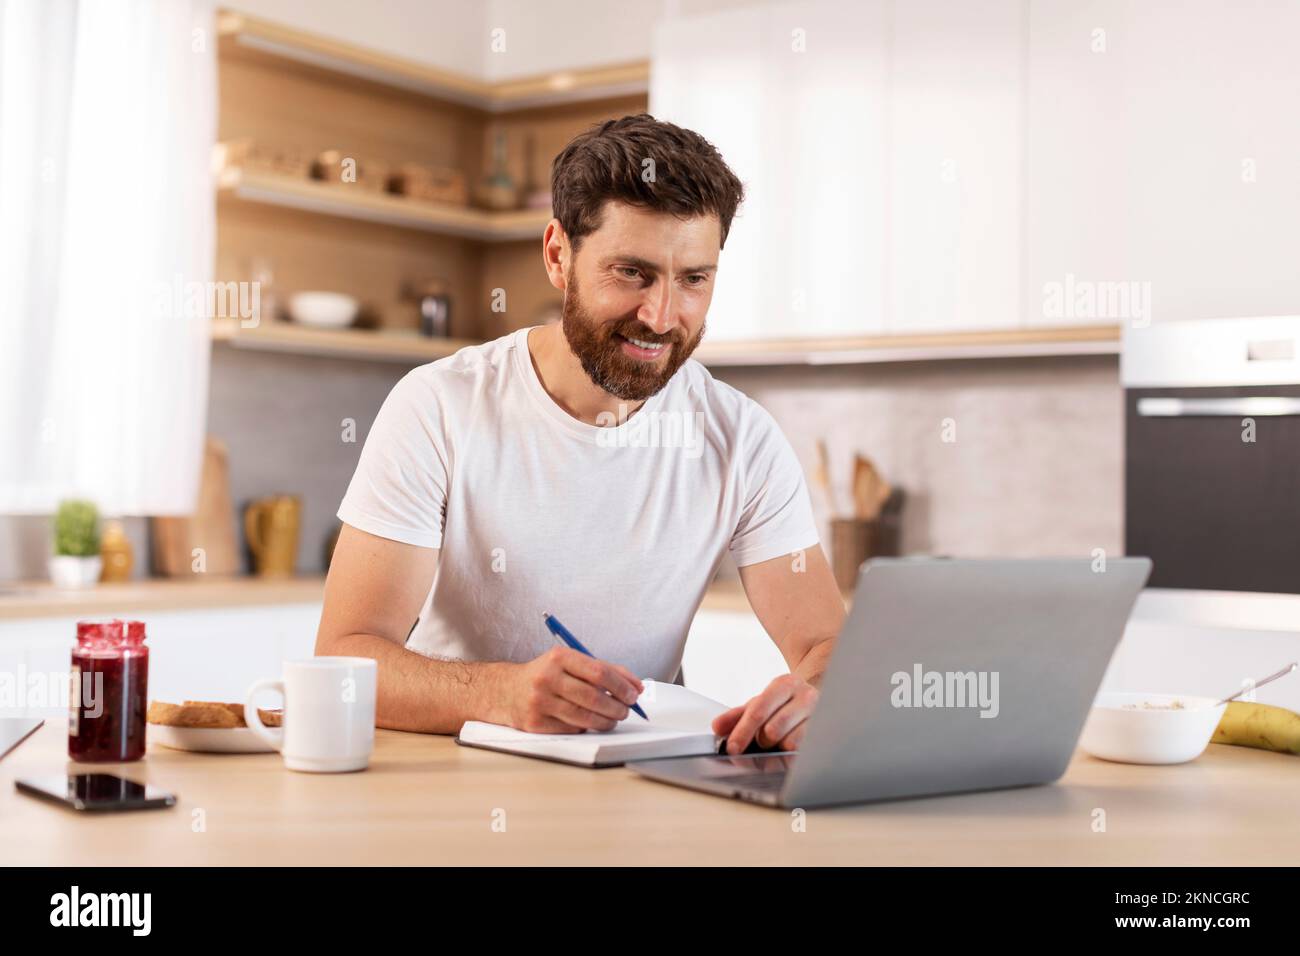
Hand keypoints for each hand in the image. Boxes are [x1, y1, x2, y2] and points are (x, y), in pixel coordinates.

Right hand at [505, 646, 643, 733]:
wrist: (505, 690)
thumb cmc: (546, 675)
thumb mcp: (569, 662)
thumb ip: (603, 669)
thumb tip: (636, 686)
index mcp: (559, 657)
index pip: (599, 672)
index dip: (622, 685)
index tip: (634, 693)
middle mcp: (547, 678)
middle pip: (594, 696)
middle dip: (618, 706)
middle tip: (626, 710)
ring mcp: (540, 701)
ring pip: (584, 717)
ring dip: (606, 721)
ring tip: (614, 719)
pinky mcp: (535, 722)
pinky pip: (571, 729)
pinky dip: (586, 727)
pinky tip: (591, 723)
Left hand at [711, 673, 818, 753]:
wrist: (816, 700)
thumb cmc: (784, 705)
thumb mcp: (760, 705)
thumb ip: (736, 715)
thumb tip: (717, 727)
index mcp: (784, 684)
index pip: (758, 710)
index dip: (742, 732)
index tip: (732, 748)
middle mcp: (805, 695)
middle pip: (772, 730)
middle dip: (761, 741)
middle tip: (761, 741)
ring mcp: (820, 715)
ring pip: (789, 743)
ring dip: (777, 748)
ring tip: (778, 741)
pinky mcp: (828, 732)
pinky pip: (803, 752)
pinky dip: (790, 755)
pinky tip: (789, 748)